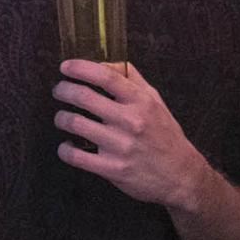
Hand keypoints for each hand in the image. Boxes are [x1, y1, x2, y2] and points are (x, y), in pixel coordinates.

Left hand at [53, 61, 209, 209]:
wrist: (180, 175)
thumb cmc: (164, 134)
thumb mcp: (155, 101)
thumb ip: (132, 79)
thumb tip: (104, 64)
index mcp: (141, 102)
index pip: (106, 77)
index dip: (80, 68)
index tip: (65, 67)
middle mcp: (130, 121)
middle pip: (84, 97)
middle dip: (63, 90)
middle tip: (59, 90)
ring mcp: (120, 146)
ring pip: (75, 124)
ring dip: (61, 118)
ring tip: (61, 118)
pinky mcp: (112, 169)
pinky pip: (76, 157)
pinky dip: (64, 149)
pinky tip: (66, 146)